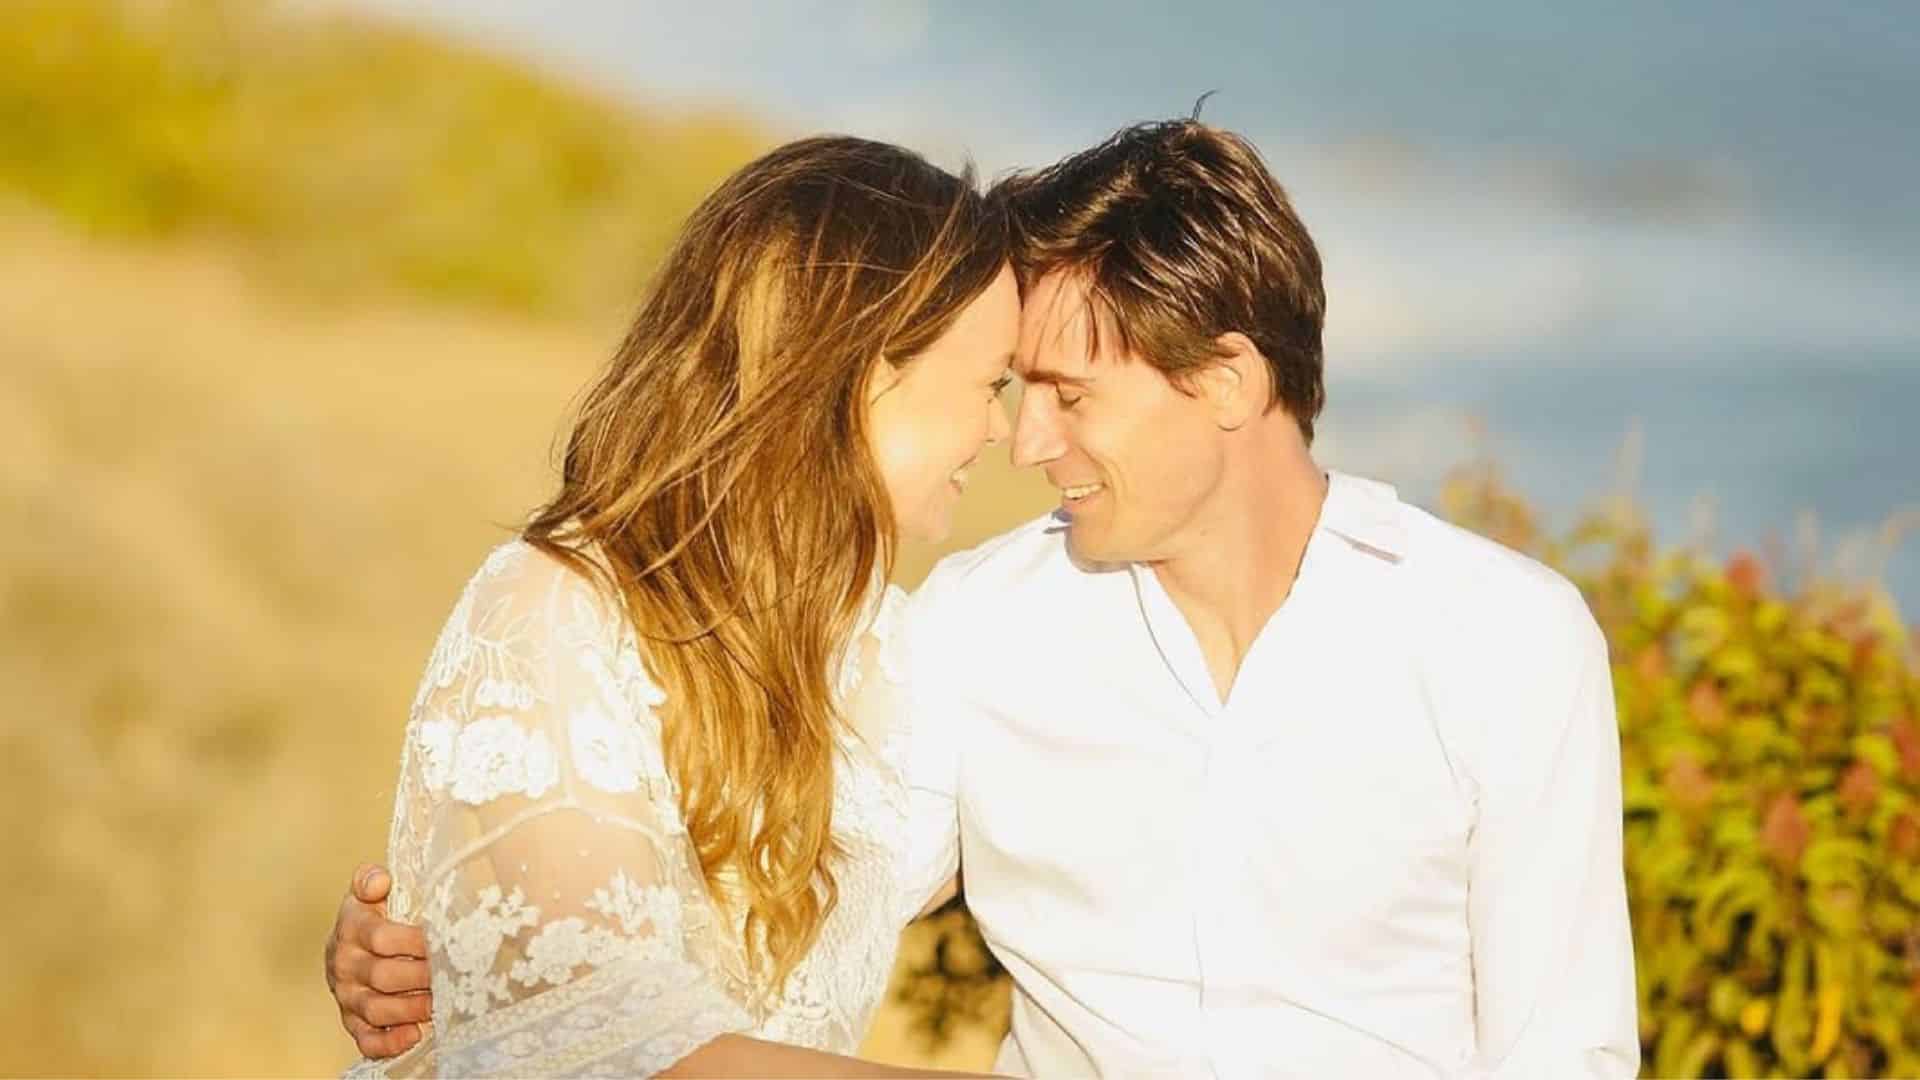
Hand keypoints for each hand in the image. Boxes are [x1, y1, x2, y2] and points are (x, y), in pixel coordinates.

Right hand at [324, 863, 432, 1058]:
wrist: (347, 945)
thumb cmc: (371, 915)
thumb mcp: (368, 891)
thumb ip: (370, 879)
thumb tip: (379, 881)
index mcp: (351, 928)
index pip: (380, 937)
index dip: (414, 942)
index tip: (443, 942)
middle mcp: (344, 964)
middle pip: (382, 976)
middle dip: (421, 977)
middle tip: (452, 975)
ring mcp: (347, 995)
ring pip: (376, 1009)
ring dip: (411, 1010)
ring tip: (441, 1004)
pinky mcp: (352, 1020)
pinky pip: (366, 1038)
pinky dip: (389, 1042)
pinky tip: (415, 1035)